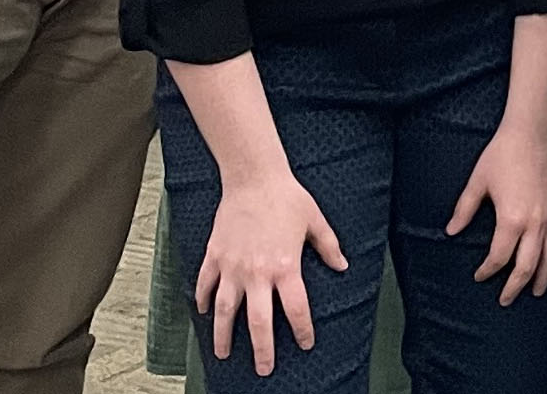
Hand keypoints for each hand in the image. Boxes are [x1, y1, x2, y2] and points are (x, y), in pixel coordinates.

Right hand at [194, 170, 348, 377]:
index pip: (296, 309)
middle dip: (261, 349)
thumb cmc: (288, 197)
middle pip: (258, 321)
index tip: (305, 344)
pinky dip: (203, 300)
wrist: (254, 177)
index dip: (302, 330)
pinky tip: (204, 313)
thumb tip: (343, 266)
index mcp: (286, 267)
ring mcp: (233, 266)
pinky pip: (206, 284)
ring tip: (223, 354)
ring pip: (225, 310)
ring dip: (223, 334)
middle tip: (263, 368)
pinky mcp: (215, 256)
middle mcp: (258, 273)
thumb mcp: (315, 221)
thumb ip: (328, 246)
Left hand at [449, 120, 546, 302]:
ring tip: (536, 291)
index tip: (480, 275)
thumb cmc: (503, 154)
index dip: (487, 270)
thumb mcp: (478, 182)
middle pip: (527, 266)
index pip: (499, 258)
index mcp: (511, 220)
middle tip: (507, 300)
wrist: (535, 131)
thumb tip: (450, 232)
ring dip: (542, 277)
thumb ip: (464, 210)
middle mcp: (536, 223)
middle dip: (516, 286)